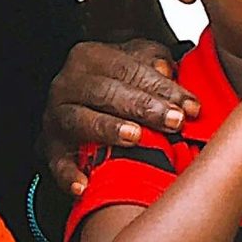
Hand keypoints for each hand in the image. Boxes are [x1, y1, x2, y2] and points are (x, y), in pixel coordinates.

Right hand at [43, 37, 202, 196]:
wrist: (82, 104)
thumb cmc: (117, 84)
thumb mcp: (137, 64)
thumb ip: (154, 63)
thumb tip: (165, 70)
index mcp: (89, 57)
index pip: (129, 68)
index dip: (162, 87)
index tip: (190, 106)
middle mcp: (67, 84)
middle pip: (106, 92)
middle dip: (143, 107)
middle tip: (173, 121)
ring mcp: (56, 116)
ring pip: (80, 120)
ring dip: (109, 129)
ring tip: (136, 137)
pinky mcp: (50, 148)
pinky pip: (58, 162)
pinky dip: (69, 174)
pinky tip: (84, 184)